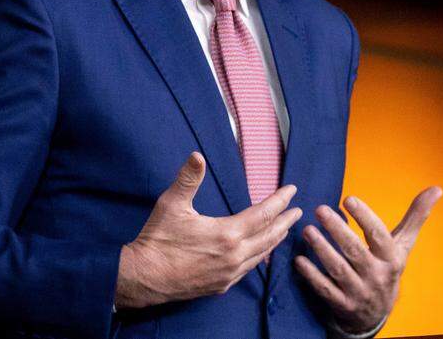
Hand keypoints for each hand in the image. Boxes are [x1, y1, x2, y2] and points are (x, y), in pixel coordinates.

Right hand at [115, 152, 301, 308]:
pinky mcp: (221, 285)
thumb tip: (197, 156)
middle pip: (269, 236)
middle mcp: (234, 256)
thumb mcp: (172, 204)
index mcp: (227, 233)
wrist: (144, 277)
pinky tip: (259, 254)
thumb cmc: (158, 240)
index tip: (292, 190)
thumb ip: (188, 178)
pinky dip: (259, 258)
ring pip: (262, 255)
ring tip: (283, 230)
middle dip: (285, 222)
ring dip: (275, 240)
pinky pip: (248, 270)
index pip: (263, 214)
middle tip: (297, 212)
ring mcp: (229, 273)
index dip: (279, 200)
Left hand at [294, 187, 442, 334]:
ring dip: (322, 249)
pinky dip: (311, 275)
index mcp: (391, 258)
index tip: (348, 199)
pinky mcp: (342, 304)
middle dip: (337, 230)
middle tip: (320, 209)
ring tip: (308, 230)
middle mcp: (377, 276)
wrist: (378, 312)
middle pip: (355, 251)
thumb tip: (437, 188)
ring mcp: (359, 291)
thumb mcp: (402, 245)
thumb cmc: (387, 267)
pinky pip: (325, 289)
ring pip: (338, 269)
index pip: (379, 235)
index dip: (364, 217)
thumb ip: (415, 217)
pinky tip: (300, 259)